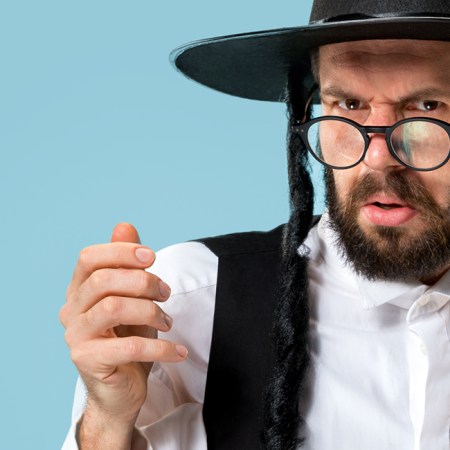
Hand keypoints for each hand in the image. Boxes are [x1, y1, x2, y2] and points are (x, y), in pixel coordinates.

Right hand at [60, 223, 186, 447]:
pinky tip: (178, 351)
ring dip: (150, 311)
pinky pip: (128, 346)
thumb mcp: (134, 297)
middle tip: (166, 293)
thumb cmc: (129, 336)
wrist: (123, 387)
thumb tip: (124, 225)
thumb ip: (128, 263)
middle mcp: (70, 310)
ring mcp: (75, 336)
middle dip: (143, 282)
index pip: (89, 257)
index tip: (152, 256)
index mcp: (79, 289)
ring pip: (113, 308)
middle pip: (103, 280)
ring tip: (168, 322)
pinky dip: (160, 348)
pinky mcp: (87, 361)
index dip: (121, 251)